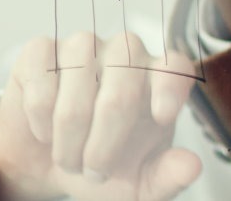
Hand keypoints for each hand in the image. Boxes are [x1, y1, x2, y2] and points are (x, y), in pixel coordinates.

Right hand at [0, 32, 201, 200]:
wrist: (48, 164)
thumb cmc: (103, 165)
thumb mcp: (139, 183)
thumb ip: (168, 176)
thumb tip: (191, 167)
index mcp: (159, 79)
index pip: (175, 67)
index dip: (169, 88)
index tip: (163, 117)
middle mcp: (126, 54)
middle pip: (122, 88)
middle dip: (103, 142)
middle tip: (93, 172)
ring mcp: (85, 47)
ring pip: (78, 77)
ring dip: (68, 131)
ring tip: (68, 158)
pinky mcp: (42, 52)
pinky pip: (42, 74)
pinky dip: (39, 113)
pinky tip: (43, 131)